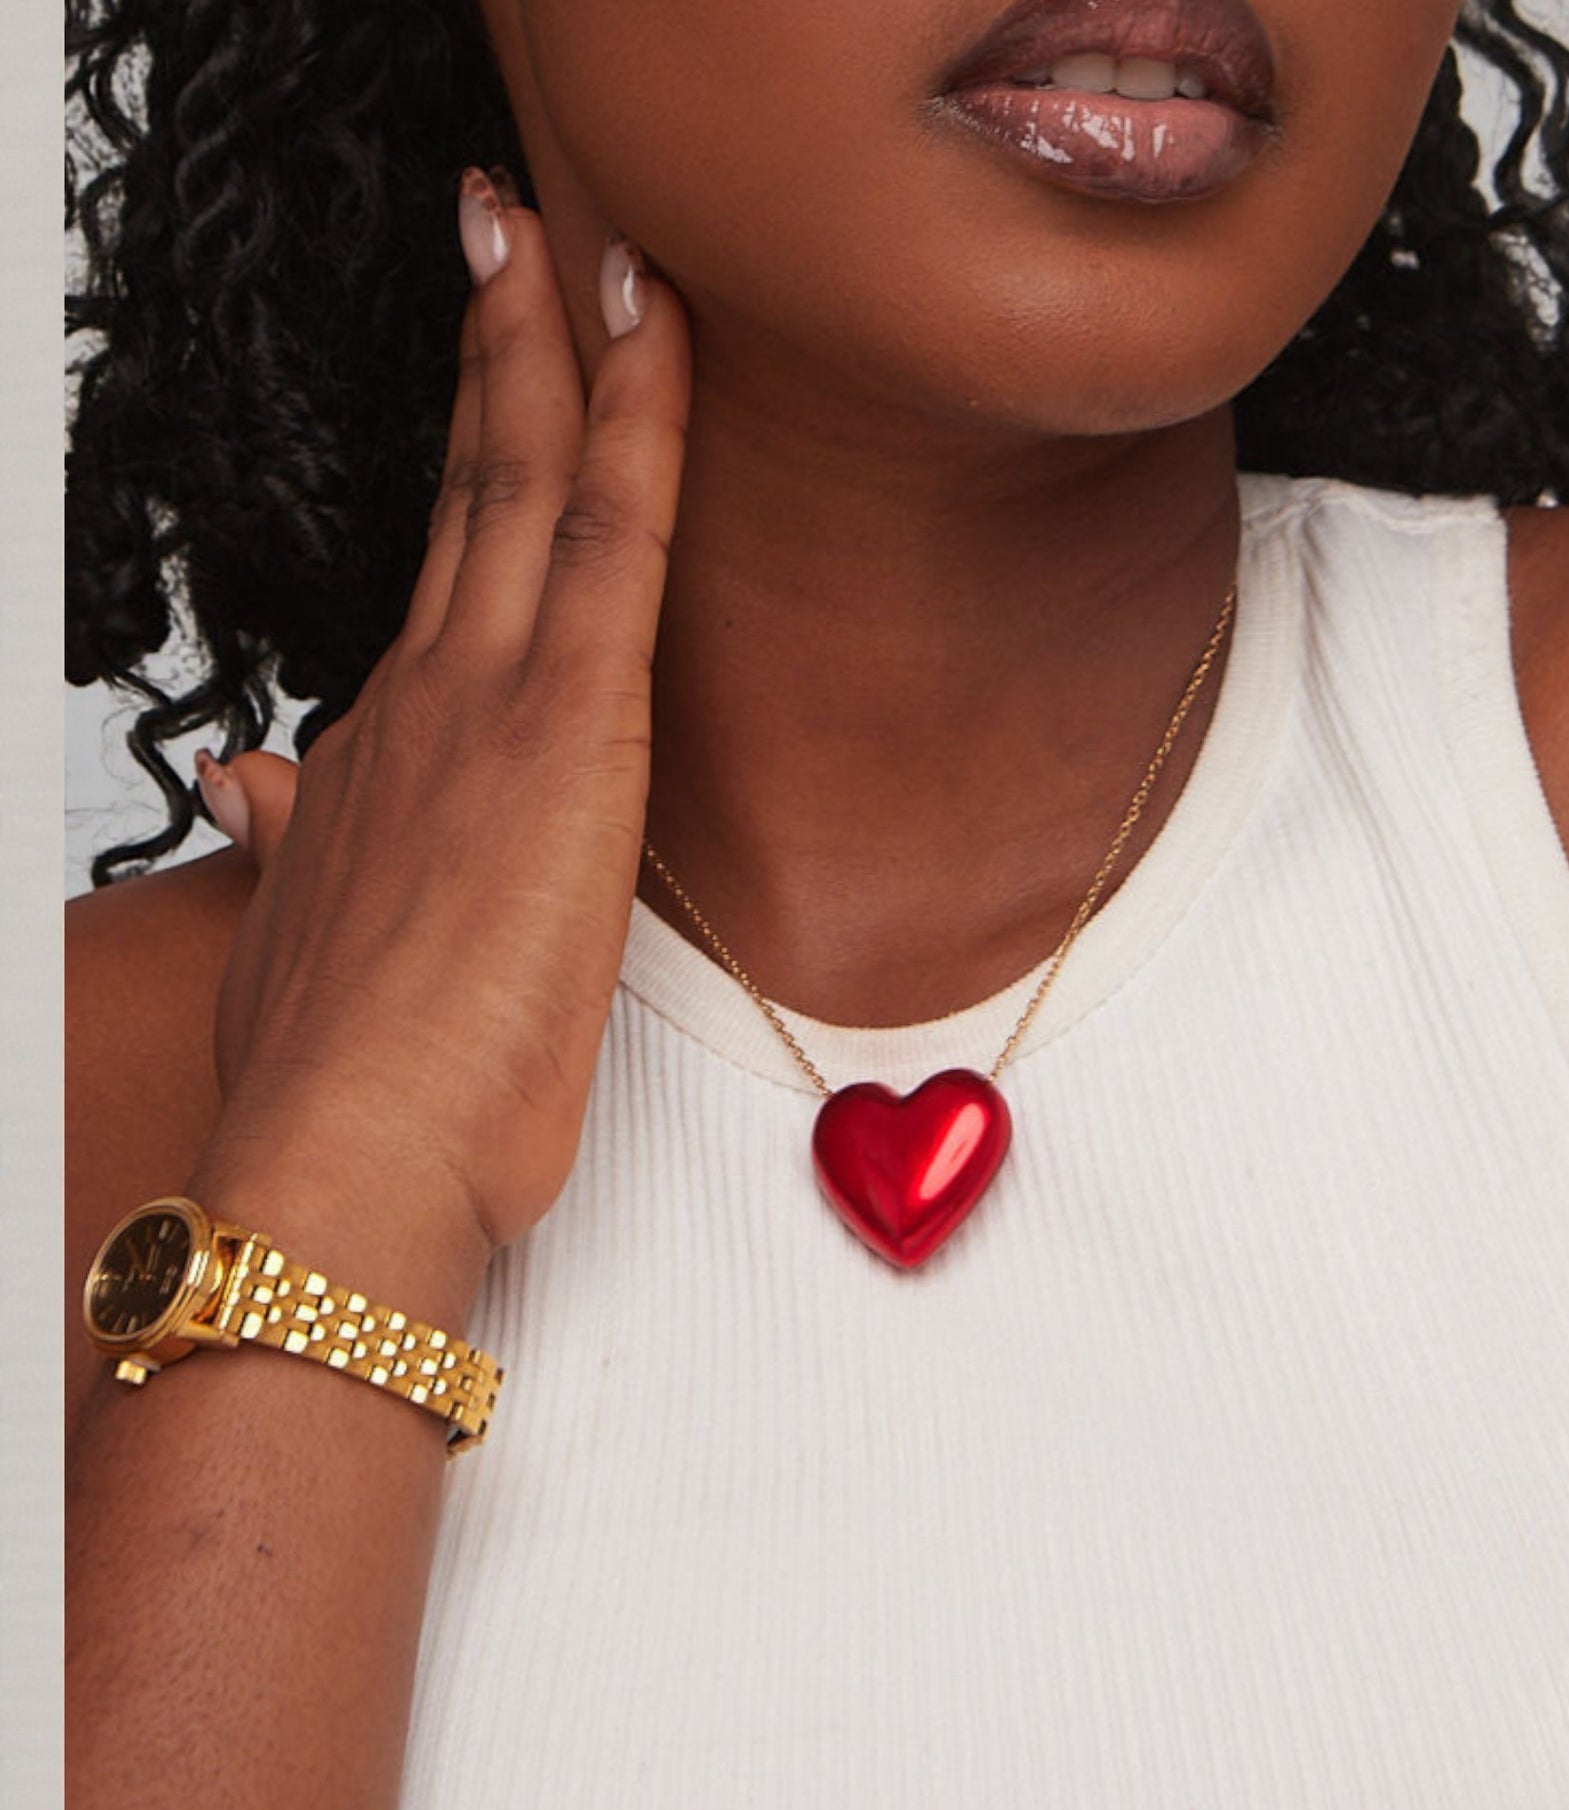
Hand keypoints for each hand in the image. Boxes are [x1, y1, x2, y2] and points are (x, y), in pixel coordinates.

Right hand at [190, 170, 689, 1269]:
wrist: (350, 1158)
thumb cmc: (358, 1082)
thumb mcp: (312, 938)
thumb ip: (292, 839)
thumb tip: (258, 787)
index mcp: (390, 750)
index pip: (444, 572)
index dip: (462, 464)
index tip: (484, 383)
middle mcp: (428, 698)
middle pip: (468, 490)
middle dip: (488, 353)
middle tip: (502, 234)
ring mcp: (488, 699)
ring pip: (528, 479)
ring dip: (546, 344)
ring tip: (565, 236)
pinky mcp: (565, 729)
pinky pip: (611, 532)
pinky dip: (637, 419)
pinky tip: (652, 328)